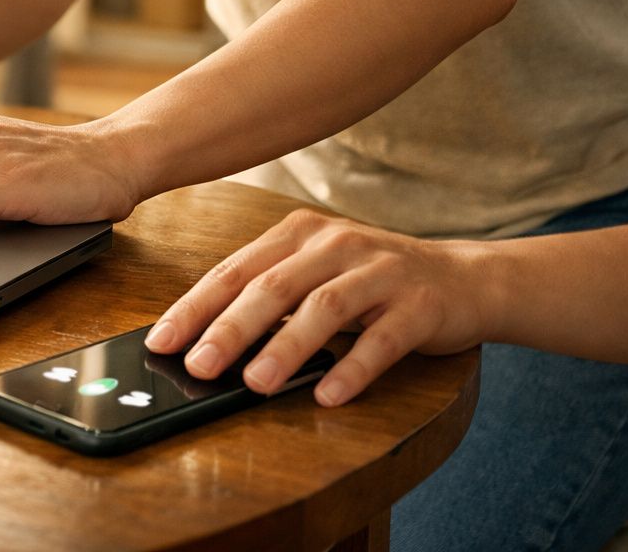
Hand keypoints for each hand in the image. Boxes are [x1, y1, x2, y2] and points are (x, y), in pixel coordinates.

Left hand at [145, 209, 493, 406]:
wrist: (466, 279)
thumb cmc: (374, 283)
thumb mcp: (317, 275)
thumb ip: (270, 299)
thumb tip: (207, 343)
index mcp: (299, 234)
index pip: (235, 270)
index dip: (195, 306)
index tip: (161, 340)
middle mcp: (336, 243)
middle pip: (272, 286)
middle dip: (230, 328)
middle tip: (199, 365)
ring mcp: (380, 271)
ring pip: (323, 308)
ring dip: (285, 347)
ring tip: (254, 384)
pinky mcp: (419, 304)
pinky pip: (382, 339)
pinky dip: (353, 368)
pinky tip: (328, 394)